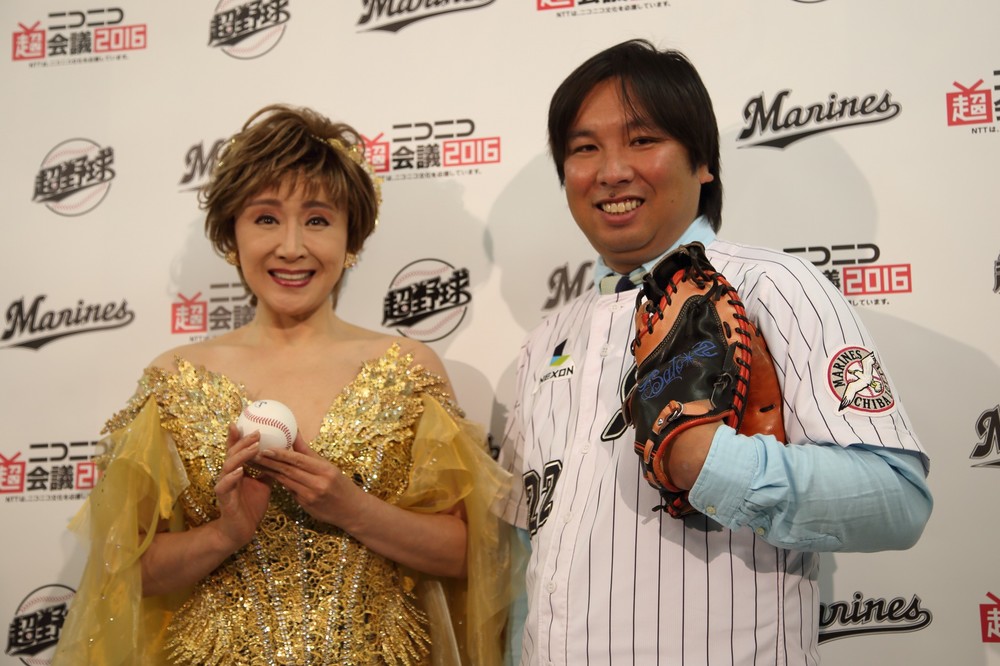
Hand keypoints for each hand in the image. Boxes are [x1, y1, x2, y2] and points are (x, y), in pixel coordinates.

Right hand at [212, 423, 271, 550]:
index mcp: (237, 471)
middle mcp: (228, 476)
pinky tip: (240, 470)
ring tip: (252, 448)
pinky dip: (231, 477)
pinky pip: (224, 486)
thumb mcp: (264, 484)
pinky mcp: (224, 499)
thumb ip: (268, 470)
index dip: (238, 437)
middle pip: (232, 454)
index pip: (236, 450)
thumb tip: (281, 455)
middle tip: (256, 432)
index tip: (242, 422)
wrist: (241, 530)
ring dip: (240, 456)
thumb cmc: (251, 506)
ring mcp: (224, 486)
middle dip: (243, 442)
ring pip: (227, 466)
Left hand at [253, 434, 364, 529]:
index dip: (281, 454)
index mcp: (325, 470)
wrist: (352, 510)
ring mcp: (310, 497)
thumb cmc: (341, 484)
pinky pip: (290, 491)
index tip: (265, 448)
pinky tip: (267, 475)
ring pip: (285, 481)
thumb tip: (294, 432)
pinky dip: (279, 482)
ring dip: (268, 472)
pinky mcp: (306, 507)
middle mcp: (318, 484)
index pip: (299, 460)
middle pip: (289, 471)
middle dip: (268, 462)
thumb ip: (308, 452)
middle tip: (251, 454)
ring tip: (254, 463)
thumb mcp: (328, 466)